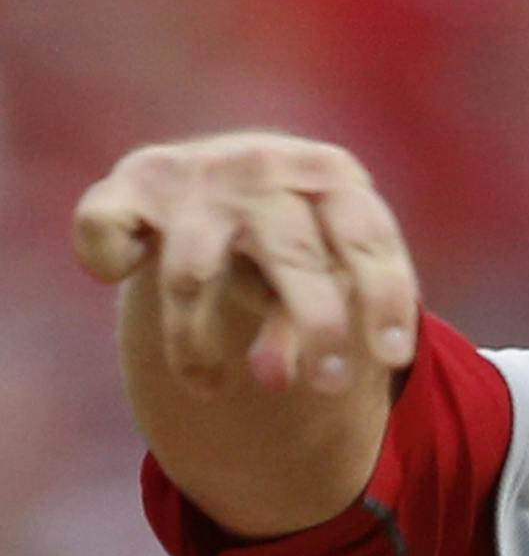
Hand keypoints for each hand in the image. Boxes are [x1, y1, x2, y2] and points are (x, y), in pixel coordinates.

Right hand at [72, 133, 416, 395]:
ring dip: (197, 341)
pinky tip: (122, 273)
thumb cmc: (298, 241)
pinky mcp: (135, 182)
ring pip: (194, 271)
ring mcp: (199, 175)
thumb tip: (270, 380)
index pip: (368, 242)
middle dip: (317, 327)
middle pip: (294, 257)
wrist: (232, 173)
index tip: (394, 360)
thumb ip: (310, 325)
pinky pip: (108, 226)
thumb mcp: (325, 274)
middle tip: (330, 387)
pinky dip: (109, 255)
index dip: (385, 301)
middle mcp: (267, 168)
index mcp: (334, 179)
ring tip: (209, 387)